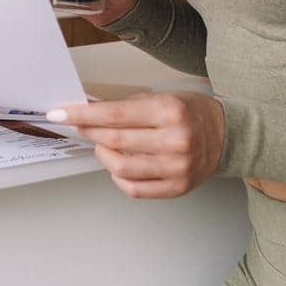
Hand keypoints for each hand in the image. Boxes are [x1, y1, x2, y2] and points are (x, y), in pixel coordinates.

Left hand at [46, 91, 223, 198]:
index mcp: (169, 112)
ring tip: (102, 145)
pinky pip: (134, 188)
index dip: (83, 115)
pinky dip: (117, 176)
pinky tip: (118, 164)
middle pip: (114, 140)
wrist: (226, 136)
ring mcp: (176, 168)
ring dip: (102, 154)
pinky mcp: (177, 188)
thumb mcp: (163, 96)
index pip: (115, 114)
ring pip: (120, 167)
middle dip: (88, 132)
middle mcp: (174, 140)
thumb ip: (127, 105)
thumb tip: (88, 111)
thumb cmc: (191, 113)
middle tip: (77, 125)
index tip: (60, 113)